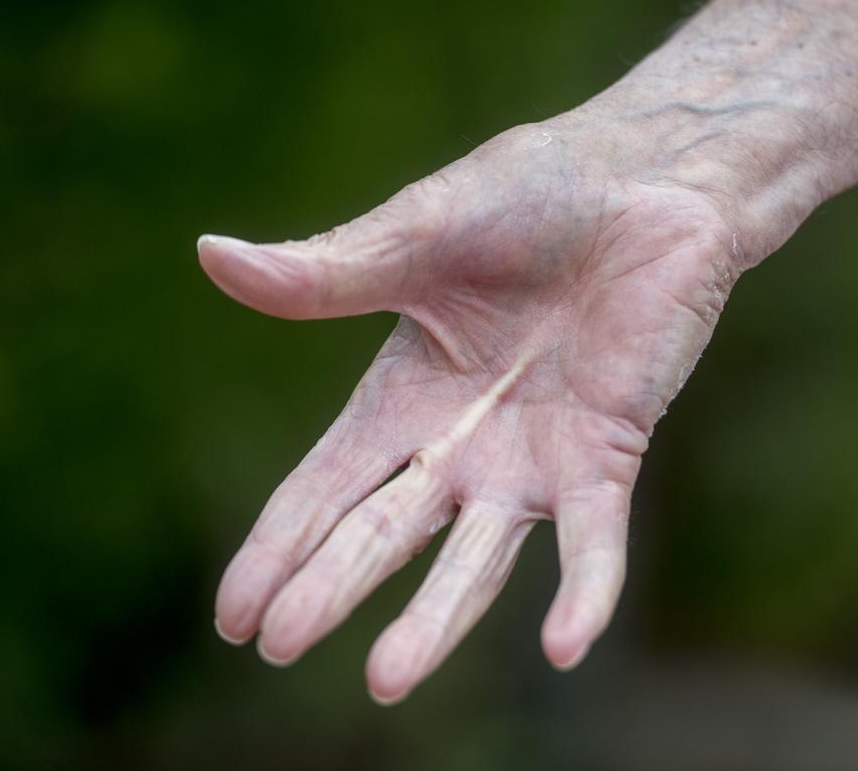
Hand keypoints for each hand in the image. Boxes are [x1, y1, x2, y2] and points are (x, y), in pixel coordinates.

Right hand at [199, 110, 746, 703]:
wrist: (647, 180)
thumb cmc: (531, 195)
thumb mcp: (418, 235)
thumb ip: (327, 272)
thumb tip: (210, 254)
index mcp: (404, 392)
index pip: (327, 483)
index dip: (280, 543)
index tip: (233, 616)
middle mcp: (461, 441)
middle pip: (385, 531)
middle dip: (332, 586)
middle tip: (278, 645)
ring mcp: (533, 458)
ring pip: (477, 557)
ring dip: (436, 617)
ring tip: (387, 679)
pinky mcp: (606, 455)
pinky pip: (595, 542)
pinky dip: (584, 594)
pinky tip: (564, 648)